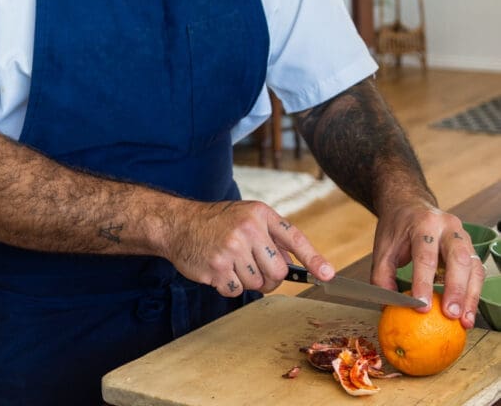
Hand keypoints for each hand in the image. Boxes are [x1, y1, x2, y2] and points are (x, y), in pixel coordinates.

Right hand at [165, 199, 334, 296]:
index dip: (313, 258)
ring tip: (230, 262)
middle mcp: (248, 228)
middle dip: (269, 277)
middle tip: (252, 267)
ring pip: (257, 285)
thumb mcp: (247, 217)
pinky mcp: (218, 267)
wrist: (179, 224)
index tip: (328, 275)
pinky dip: (229, 286)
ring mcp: (232, 248)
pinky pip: (237, 292)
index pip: (294, 237)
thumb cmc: (217, 222)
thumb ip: (271, 237)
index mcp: (260, 214)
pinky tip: (219, 269)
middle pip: (278, 272)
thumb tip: (297, 268)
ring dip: (246, 281)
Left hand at [371, 198, 484, 328]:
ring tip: (464, 321)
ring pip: (472, 266)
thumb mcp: (383, 247)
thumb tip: (390, 305)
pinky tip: (468, 313)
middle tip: (450, 314)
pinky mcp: (470, 247)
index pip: (425, 255)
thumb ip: (383, 276)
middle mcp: (447, 226)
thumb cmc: (397, 228)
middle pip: (457, 258)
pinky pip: (477, 271)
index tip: (422, 307)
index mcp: (423, 223)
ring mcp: (462, 235)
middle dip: (455, 289)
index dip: (423, 282)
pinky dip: (474, 294)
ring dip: (470, 296)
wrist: (409, 204)